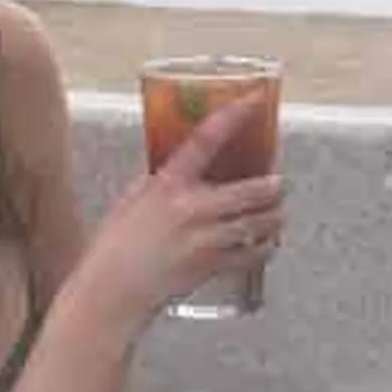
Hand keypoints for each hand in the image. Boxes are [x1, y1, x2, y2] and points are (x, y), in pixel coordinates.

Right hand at [82, 94, 286, 326]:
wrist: (112, 291)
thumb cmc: (114, 247)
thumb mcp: (131, 200)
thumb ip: (159, 182)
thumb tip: (178, 168)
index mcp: (167, 184)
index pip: (206, 140)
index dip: (233, 116)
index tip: (253, 99)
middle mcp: (191, 208)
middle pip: (251, 189)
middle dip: (272, 186)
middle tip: (278, 183)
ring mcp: (205, 239)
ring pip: (258, 222)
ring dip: (274, 217)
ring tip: (279, 213)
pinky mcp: (212, 266)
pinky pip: (252, 254)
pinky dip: (265, 247)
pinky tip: (268, 243)